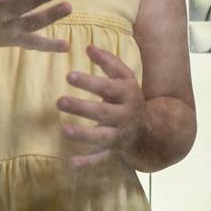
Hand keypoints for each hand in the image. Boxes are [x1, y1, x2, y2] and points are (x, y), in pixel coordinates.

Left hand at [57, 44, 147, 166]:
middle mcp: (124, 115)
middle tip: (59, 101)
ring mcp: (119, 134)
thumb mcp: (124, 77)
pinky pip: (102, 158)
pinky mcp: (114, 150)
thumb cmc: (127, 96)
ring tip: (63, 130)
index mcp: (126, 94)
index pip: (106, 87)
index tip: (68, 75)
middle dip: (81, 107)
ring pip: (102, 137)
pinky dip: (88, 162)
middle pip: (102, 112)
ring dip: (83, 135)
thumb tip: (87, 46)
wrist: (151, 129)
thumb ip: (108, 62)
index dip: (88, 81)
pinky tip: (72, 163)